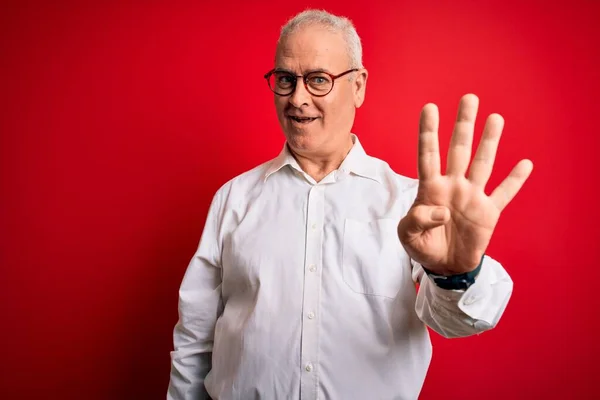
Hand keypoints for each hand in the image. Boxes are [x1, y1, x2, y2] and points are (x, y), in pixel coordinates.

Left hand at [397, 94, 532, 274]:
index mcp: (430, 188)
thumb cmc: (422, 246)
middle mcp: (453, 185)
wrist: (444, 266)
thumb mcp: (407, 236)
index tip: (429, 108)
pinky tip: (525, 163)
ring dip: (489, 142)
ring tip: (495, 118)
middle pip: (458, 149)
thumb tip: (442, 209)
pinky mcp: (488, 212)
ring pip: (482, 163)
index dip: (428, 132)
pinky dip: (515, 180)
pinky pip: (504, 193)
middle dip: (464, 125)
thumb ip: (417, 220)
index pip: (428, 155)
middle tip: (469, 99)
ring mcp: (472, 196)